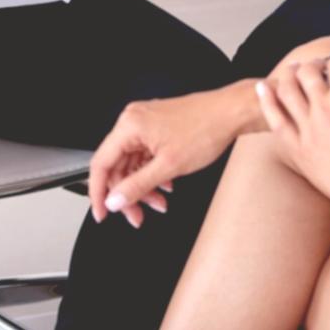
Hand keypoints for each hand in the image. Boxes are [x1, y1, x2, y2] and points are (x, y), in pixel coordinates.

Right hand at [89, 85, 256, 227]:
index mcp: (130, 126)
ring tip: (159, 203)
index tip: (102, 213)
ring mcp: (145, 123)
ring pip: (133, 163)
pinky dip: (153, 174)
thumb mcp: (168, 166)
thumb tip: (114, 201)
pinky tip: (167, 185)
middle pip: (118, 166)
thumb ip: (137, 186)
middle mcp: (133, 121)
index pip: (101, 164)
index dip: (98, 192)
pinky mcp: (157, 127)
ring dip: (144, 186)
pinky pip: (145, 156)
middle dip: (129, 194)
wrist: (231, 114)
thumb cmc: (205, 129)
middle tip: (137, 215)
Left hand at [255, 56, 329, 227]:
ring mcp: (307, 129)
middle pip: (307, 72)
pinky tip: (263, 88)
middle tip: (319, 66)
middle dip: (314, 63)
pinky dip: (267, 100)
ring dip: (288, 74)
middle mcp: (323, 109)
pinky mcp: (298, 149)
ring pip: (286, 90)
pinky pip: (275, 119)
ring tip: (292, 71)